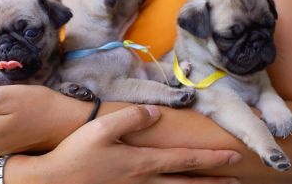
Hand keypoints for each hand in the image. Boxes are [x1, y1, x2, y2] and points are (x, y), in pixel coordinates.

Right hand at [36, 105, 240, 183]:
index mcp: (142, 162)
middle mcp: (144, 180)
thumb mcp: (103, 129)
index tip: (233, 155)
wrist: (55, 181)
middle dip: (214, 181)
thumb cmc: (77, 154)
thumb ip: (132, 118)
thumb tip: (155, 114)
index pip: (186, 159)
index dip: (211, 158)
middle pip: (187, 182)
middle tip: (236, 180)